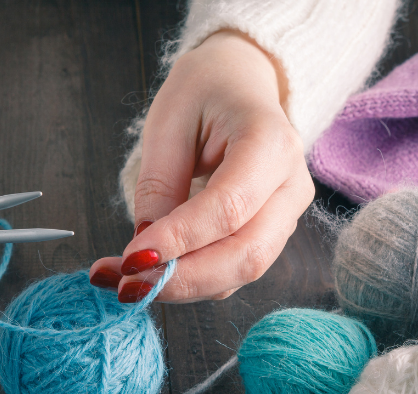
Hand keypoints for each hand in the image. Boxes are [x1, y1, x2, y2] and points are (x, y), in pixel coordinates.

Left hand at [89, 30, 313, 302]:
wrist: (242, 83)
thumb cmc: (205, 92)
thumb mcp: (169, 122)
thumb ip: (158, 185)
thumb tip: (145, 249)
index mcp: (271, 142)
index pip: (229, 207)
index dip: (180, 240)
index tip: (131, 259)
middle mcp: (291, 185)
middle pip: (246, 254)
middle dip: (184, 280)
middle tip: (127, 285)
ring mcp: (287, 215)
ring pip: (241, 272)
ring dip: (183, 286)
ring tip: (126, 281)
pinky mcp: (270, 234)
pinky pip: (232, 270)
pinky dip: (190, 281)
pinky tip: (151, 274)